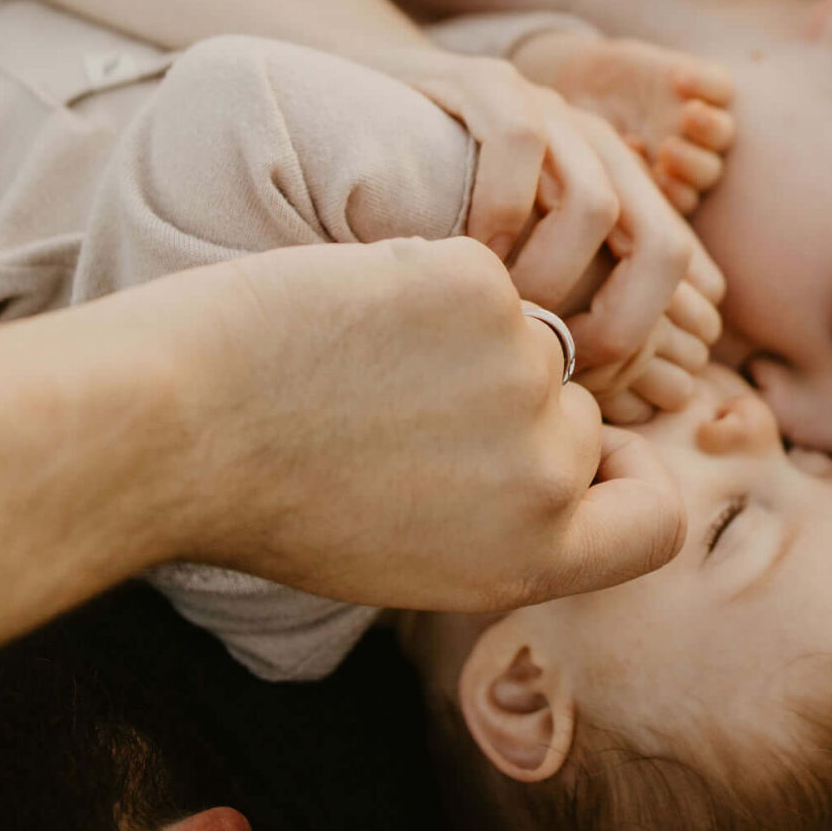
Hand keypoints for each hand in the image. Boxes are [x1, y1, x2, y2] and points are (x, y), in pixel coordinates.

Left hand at [171, 238, 687, 611]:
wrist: (176, 427)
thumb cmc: (269, 498)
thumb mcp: (411, 555)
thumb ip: (505, 523)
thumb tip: (564, 455)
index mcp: (532, 559)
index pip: (655, 521)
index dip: (631, 480)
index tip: (591, 455)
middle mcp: (545, 478)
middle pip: (572, 411)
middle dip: (505, 401)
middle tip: (392, 414)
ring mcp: (521, 375)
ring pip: (524, 333)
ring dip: (461, 336)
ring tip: (357, 371)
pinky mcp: (479, 290)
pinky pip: (478, 272)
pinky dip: (422, 285)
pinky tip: (351, 321)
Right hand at [359, 39, 722, 403]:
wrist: (347, 108)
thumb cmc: (428, 205)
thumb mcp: (509, 257)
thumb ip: (557, 305)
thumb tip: (616, 391)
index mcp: (617, 186)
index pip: (677, 263)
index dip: (645, 331)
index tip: (586, 380)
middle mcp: (597, 145)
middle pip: (664, 243)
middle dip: (621, 320)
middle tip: (555, 359)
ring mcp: (548, 109)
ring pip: (595, 204)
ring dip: (549, 275)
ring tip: (501, 309)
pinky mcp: (487, 83)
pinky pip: (519, 145)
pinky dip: (499, 211)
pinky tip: (463, 250)